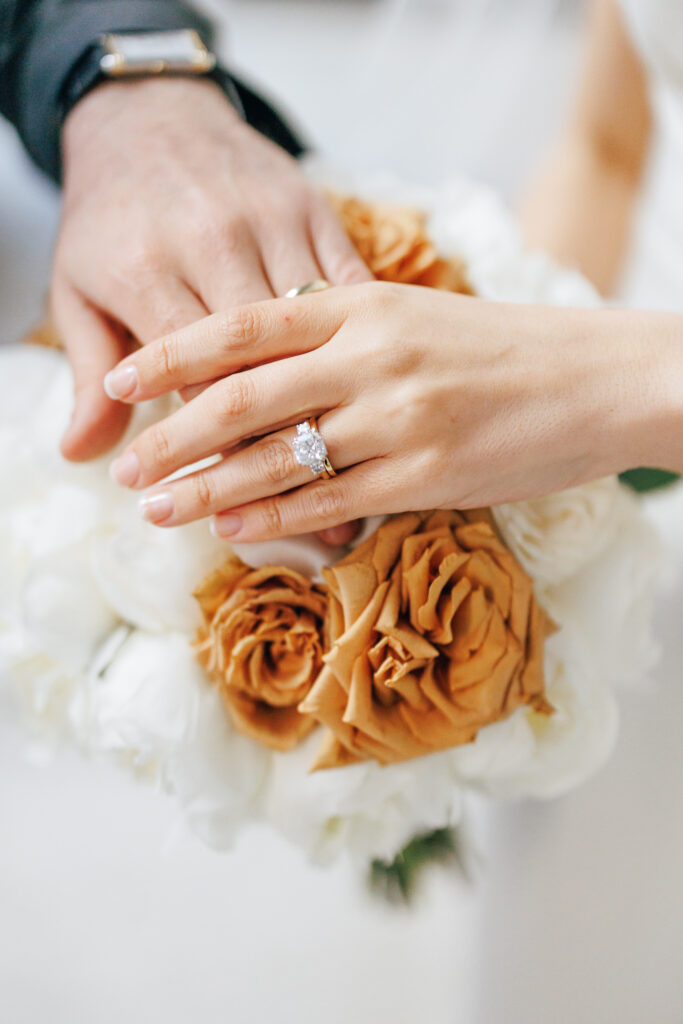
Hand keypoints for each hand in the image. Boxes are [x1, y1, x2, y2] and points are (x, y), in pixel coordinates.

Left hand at [53, 76, 370, 461]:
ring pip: (310, 333)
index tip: (222, 491)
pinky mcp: (316, 210)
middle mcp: (216, 242)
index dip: (213, 442)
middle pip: (257, 361)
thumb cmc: (110, 218)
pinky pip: (345, 289)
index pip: (192, 377)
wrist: (151, 115)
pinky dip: (355, 347)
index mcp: (148, 267)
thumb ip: (86, 372)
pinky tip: (364, 398)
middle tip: (287, 489)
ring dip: (322, 407)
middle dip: (272, 435)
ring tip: (334, 466)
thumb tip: (82, 455)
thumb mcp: (78, 291)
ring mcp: (274, 222)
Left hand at [104, 282, 675, 540]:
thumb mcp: (415, 319)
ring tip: (158, 509)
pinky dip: (273, 519)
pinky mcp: (427, 474)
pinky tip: (232, 531)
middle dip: (169, 436)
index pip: (240, 326)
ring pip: (275, 458)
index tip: (120, 379)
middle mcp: (371, 355)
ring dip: (207, 489)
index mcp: (362, 303)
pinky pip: (330, 500)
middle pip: (239, 398)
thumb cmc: (503, 350)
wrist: (598, 378)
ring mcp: (398, 417)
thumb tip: (261, 374)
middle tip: (126, 469)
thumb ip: (341, 339)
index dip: (169, 353)